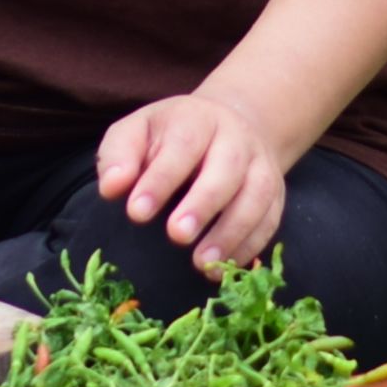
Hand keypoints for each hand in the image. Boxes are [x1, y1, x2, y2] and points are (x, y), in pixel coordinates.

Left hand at [97, 93, 286, 274]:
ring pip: (256, 195)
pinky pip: (270, 219)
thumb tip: (111, 187)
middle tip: (176, 236)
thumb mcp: (138, 131)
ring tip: (202, 263)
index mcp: (197, 118)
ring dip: (232, 232)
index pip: (182, 145)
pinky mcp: (276, 193)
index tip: (137, 213)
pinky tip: (224, 268)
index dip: (161, 179)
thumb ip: (120, 155)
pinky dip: (250, 246)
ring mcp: (260, 164)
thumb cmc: (171, 136)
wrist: (229, 124)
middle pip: (227, 168)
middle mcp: (235, 138)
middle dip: (203, 204)